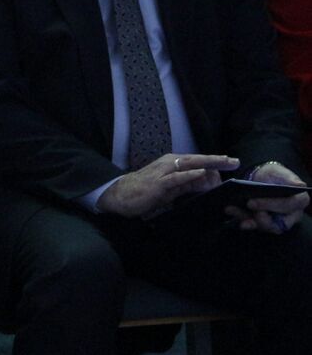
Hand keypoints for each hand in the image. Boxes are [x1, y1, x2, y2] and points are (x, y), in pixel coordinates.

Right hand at [97, 153, 237, 217]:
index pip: (197, 162)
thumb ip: (187, 185)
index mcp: (172, 165)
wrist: (120, 195)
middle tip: (235, 161)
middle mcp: (169, 164)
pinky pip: (177, 177)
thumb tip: (206, 182)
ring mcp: (163, 172)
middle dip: (217, 160)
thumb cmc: (144, 192)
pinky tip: (202, 172)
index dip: (215, 161)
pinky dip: (190, 174)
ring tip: (224, 162)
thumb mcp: (170, 189)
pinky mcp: (158, 183)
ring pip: (189, 165)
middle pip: (197, 160)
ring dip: (208, 163)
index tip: (232, 162)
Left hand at [225, 161, 308, 233]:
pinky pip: (253, 225)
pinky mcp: (263, 223)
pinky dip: (241, 219)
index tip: (252, 202)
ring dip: (247, 220)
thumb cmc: (274, 175)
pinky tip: (230, 212)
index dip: (271, 205)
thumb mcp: (280, 173)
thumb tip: (299, 185)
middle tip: (244, 207)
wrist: (262, 178)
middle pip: (277, 224)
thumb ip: (289, 179)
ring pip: (263, 226)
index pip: (288, 206)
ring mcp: (276, 221)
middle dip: (259, 218)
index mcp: (298, 201)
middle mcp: (290, 215)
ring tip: (230, 209)